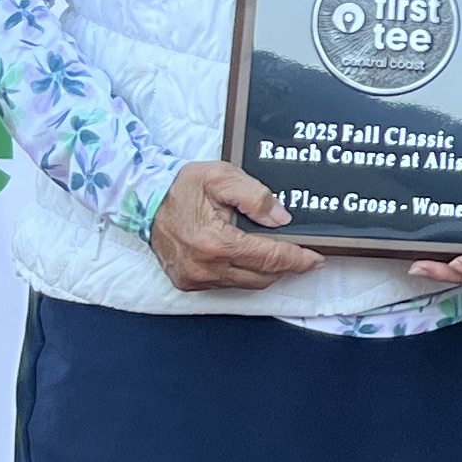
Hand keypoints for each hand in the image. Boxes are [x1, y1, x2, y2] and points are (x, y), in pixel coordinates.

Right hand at [147, 159, 325, 292]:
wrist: (144, 198)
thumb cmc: (183, 186)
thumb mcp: (221, 177)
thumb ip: (255, 196)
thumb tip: (281, 218)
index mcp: (214, 243)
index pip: (268, 258)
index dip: (297, 259)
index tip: (316, 258)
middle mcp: (204, 267)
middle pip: (262, 276)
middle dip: (286, 265)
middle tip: (303, 253)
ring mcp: (195, 278)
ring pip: (247, 283)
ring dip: (266, 270)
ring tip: (278, 253)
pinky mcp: (188, 283)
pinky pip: (228, 284)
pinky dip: (244, 273)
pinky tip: (250, 257)